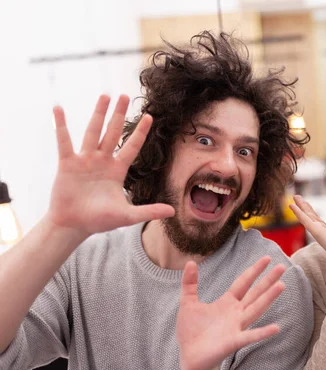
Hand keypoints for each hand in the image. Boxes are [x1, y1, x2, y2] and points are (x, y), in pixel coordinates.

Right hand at [46, 95, 174, 237]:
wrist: (73, 225)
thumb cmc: (99, 220)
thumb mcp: (127, 215)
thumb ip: (149, 211)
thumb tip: (173, 211)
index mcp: (117, 170)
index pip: (132, 146)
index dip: (141, 132)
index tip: (149, 116)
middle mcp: (102, 161)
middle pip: (113, 133)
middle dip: (119, 115)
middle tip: (124, 95)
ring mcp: (84, 160)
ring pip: (93, 132)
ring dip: (98, 114)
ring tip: (104, 95)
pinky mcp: (67, 164)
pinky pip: (64, 141)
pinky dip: (61, 126)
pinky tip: (58, 109)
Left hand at [176, 256, 284, 369]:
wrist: (189, 358)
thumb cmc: (191, 332)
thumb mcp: (188, 303)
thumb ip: (190, 284)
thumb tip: (191, 262)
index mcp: (227, 302)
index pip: (244, 282)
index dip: (254, 270)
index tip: (267, 258)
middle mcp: (236, 313)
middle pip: (255, 293)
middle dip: (268, 280)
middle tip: (282, 267)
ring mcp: (237, 327)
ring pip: (256, 309)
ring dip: (269, 298)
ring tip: (281, 285)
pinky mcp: (234, 342)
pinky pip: (250, 336)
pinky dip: (263, 332)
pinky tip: (276, 328)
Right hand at [290, 195, 325, 258]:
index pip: (319, 221)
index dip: (313, 213)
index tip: (308, 207)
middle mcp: (323, 232)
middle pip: (311, 216)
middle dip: (305, 206)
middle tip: (297, 198)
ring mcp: (318, 232)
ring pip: (306, 216)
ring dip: (300, 206)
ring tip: (294, 197)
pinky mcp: (315, 231)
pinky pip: (304, 219)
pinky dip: (298, 212)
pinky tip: (291, 205)